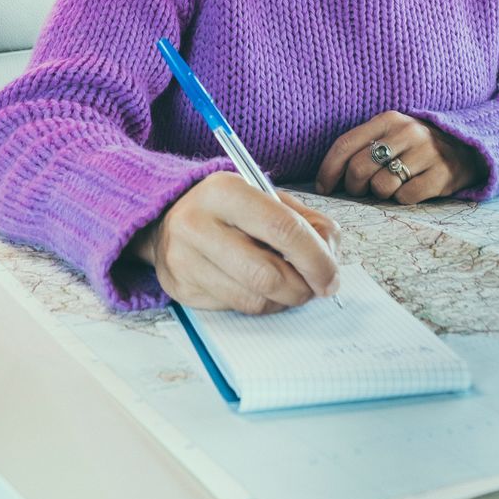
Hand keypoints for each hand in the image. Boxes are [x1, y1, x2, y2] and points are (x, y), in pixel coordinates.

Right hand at [131, 172, 341, 314]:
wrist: (167, 219)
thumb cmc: (229, 210)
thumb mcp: (267, 199)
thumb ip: (307, 222)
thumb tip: (329, 258)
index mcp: (225, 190)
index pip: (282, 228)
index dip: (315, 258)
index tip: (330, 276)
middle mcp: (198, 223)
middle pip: (267, 273)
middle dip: (302, 288)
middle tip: (314, 288)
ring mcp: (185, 258)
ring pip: (253, 299)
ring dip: (284, 300)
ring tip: (289, 287)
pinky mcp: (181, 287)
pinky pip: (236, 308)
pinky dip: (261, 305)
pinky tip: (262, 290)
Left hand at [314, 111, 485, 204]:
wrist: (466, 147)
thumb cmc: (415, 145)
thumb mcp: (390, 134)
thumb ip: (362, 147)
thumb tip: (325, 179)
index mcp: (387, 119)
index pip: (345, 144)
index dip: (328, 170)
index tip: (323, 188)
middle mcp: (406, 132)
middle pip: (359, 168)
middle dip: (353, 186)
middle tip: (361, 190)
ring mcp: (426, 152)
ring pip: (381, 186)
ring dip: (380, 194)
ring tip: (391, 186)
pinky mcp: (441, 175)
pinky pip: (405, 198)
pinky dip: (402, 199)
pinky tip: (410, 189)